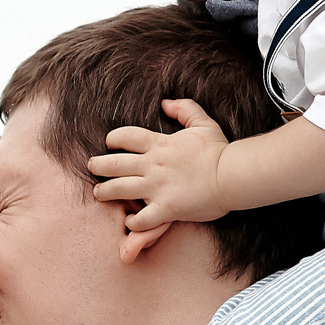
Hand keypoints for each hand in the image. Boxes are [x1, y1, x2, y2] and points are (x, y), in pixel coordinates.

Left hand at [88, 98, 232, 260]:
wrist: (232, 175)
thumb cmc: (219, 150)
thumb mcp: (203, 123)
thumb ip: (184, 109)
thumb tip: (165, 102)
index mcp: (160, 144)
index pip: (125, 136)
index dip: (113, 138)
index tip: (109, 143)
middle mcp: (153, 166)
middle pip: (114, 164)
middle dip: (98, 166)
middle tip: (92, 167)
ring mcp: (157, 188)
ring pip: (119, 190)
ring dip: (105, 192)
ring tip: (98, 194)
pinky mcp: (166, 209)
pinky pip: (141, 219)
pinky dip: (132, 222)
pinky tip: (128, 221)